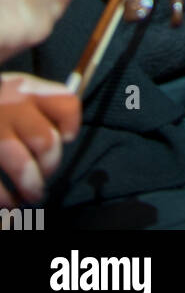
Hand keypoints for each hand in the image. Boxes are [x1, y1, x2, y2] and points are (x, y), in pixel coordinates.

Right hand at [0, 73, 80, 204]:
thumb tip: (61, 135)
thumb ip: (37, 105)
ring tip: (31, 195)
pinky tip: (7, 203)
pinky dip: (5, 199)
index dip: (70, 125)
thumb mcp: (13, 91)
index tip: (65, 137)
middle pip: (46, 141)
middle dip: (50, 165)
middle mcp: (11, 107)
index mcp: (26, 89)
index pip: (65, 103)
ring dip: (31, 187)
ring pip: (23, 166)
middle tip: (44, 175)